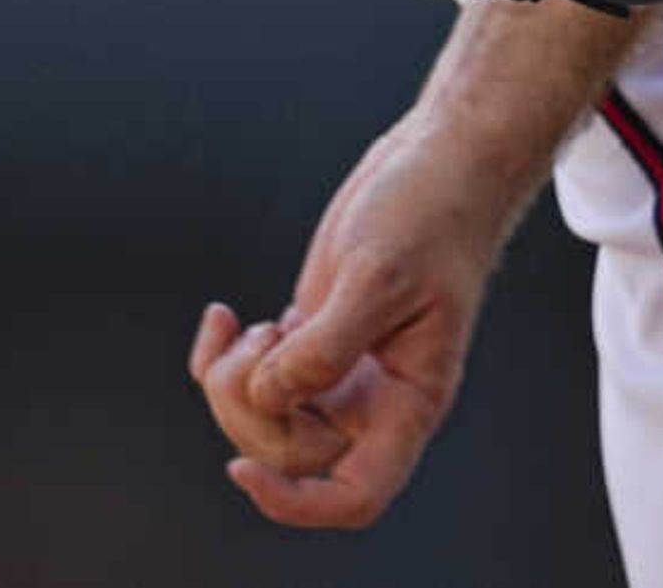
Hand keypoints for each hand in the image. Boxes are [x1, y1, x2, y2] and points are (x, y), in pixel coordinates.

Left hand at [185, 113, 516, 528]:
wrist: (440, 160)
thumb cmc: (432, 214)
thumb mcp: (377, 276)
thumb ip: (325, 346)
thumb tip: (270, 395)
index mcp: (408, 402)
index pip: (355, 494)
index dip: (297, 502)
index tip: (243, 467)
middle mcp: (372, 397)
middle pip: (290, 452)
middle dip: (249, 408)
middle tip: (254, 339)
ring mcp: (338, 369)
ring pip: (264, 418)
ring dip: (232, 381)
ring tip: (244, 324)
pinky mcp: (311, 336)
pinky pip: (252, 378)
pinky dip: (223, 357)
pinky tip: (222, 316)